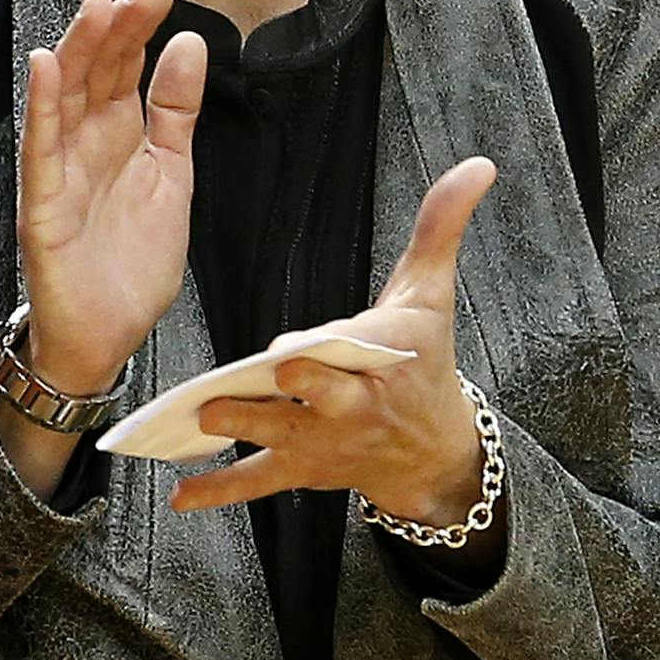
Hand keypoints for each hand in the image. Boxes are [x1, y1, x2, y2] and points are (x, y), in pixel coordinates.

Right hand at [18, 0, 206, 394]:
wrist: (107, 335)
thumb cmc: (131, 259)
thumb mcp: (171, 173)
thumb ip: (176, 110)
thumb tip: (189, 42)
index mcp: (118, 133)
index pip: (124, 65)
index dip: (139, 26)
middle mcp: (84, 143)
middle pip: (95, 72)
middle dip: (116, 28)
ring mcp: (60, 171)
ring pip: (64, 98)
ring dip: (77, 52)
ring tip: (95, 8)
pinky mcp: (42, 207)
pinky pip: (39, 150)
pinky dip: (41, 108)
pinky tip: (43, 67)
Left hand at [171, 156, 496, 522]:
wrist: (435, 452)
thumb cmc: (425, 360)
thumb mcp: (433, 291)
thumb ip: (442, 225)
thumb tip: (477, 165)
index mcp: (382, 358)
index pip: (350, 351)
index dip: (322, 352)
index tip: (293, 350)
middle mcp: (351, 405)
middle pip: (318, 397)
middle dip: (292, 389)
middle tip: (262, 374)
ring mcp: (323, 442)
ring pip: (278, 436)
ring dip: (242, 426)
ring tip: (203, 416)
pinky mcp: (300, 469)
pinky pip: (256, 482)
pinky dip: (220, 490)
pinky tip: (181, 494)